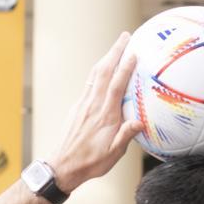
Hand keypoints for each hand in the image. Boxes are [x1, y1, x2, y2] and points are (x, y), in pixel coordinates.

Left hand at [48, 32, 143, 191]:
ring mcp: (83, 104)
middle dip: (115, 52)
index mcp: (105, 116)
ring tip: (116, 46)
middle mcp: (93, 106)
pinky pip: (89, 84)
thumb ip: (126, 136)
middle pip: (104, 72)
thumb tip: (140, 121)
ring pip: (95, 75)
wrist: (63, 166)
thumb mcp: (113, 154)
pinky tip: (102, 68)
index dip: (125, 69)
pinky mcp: (78, 107)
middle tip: (125, 36)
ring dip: (106, 58)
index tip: (133, 53)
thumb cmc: (91, 162)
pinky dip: (98, 71)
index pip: (116, 87)